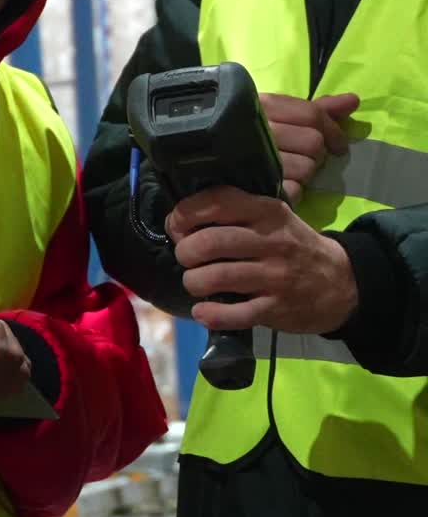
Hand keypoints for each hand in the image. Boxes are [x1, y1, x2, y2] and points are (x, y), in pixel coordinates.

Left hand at [165, 186, 357, 333]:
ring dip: (194, 282)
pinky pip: (235, 314)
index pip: (217, 202)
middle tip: (185, 257)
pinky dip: (211, 315)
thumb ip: (237, 212)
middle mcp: (270, 241)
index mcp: (267, 211)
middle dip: (185, 251)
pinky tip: (202, 312)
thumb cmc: (294, 245)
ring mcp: (274, 277)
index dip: (186, 213)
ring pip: (216, 277)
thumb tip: (183, 218)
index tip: (176, 225)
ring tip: (195, 282)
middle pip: (210, 242)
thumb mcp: (273, 217)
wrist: (341, 282)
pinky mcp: (276, 309)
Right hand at [260, 92, 357, 203]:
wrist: (207, 164)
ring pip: (307, 167)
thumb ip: (317, 109)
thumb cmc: (250, 134)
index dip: (333, 130)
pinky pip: (292, 190)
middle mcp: (258, 127)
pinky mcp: (254, 184)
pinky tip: (278, 185)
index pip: (313, 114)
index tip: (337, 144)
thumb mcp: (280, 115)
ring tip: (287, 170)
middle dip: (316, 153)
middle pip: (314, 143)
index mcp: (263, 104)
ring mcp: (254, 156)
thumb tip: (354, 100)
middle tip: (301, 156)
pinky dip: (291, 191)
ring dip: (304, 173)